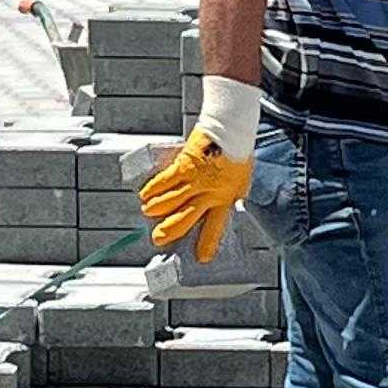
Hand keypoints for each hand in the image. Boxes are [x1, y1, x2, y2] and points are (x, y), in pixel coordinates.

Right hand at [138, 135, 251, 262]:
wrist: (230, 130)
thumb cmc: (238, 152)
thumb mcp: (241, 181)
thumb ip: (231, 195)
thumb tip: (227, 205)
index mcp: (226, 198)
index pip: (216, 226)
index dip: (208, 243)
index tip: (202, 257)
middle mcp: (209, 193)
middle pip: (185, 219)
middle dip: (169, 231)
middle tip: (158, 238)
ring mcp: (195, 180)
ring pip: (169, 201)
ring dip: (155, 209)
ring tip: (148, 212)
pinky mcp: (183, 166)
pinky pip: (163, 182)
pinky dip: (152, 189)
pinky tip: (145, 194)